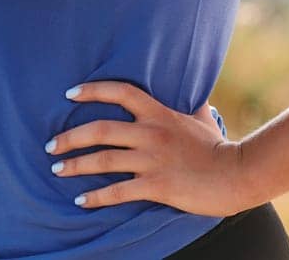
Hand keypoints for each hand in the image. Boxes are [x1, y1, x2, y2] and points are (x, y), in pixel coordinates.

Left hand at [44, 80, 248, 217]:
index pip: (119, 92)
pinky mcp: (156, 185)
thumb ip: (188, 102)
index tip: (69, 94)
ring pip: (102, 159)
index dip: (92, 90)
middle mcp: (150, 132)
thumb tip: (191, 89)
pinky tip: (81, 200)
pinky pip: (118, 190)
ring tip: (57, 170)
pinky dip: (96, 196)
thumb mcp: (201, 116)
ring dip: (75, 165)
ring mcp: (151, 159)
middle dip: (70, 137)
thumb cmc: (218, 146)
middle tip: (51, 145)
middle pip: (99, 129)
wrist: (237, 173)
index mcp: (158, 112)